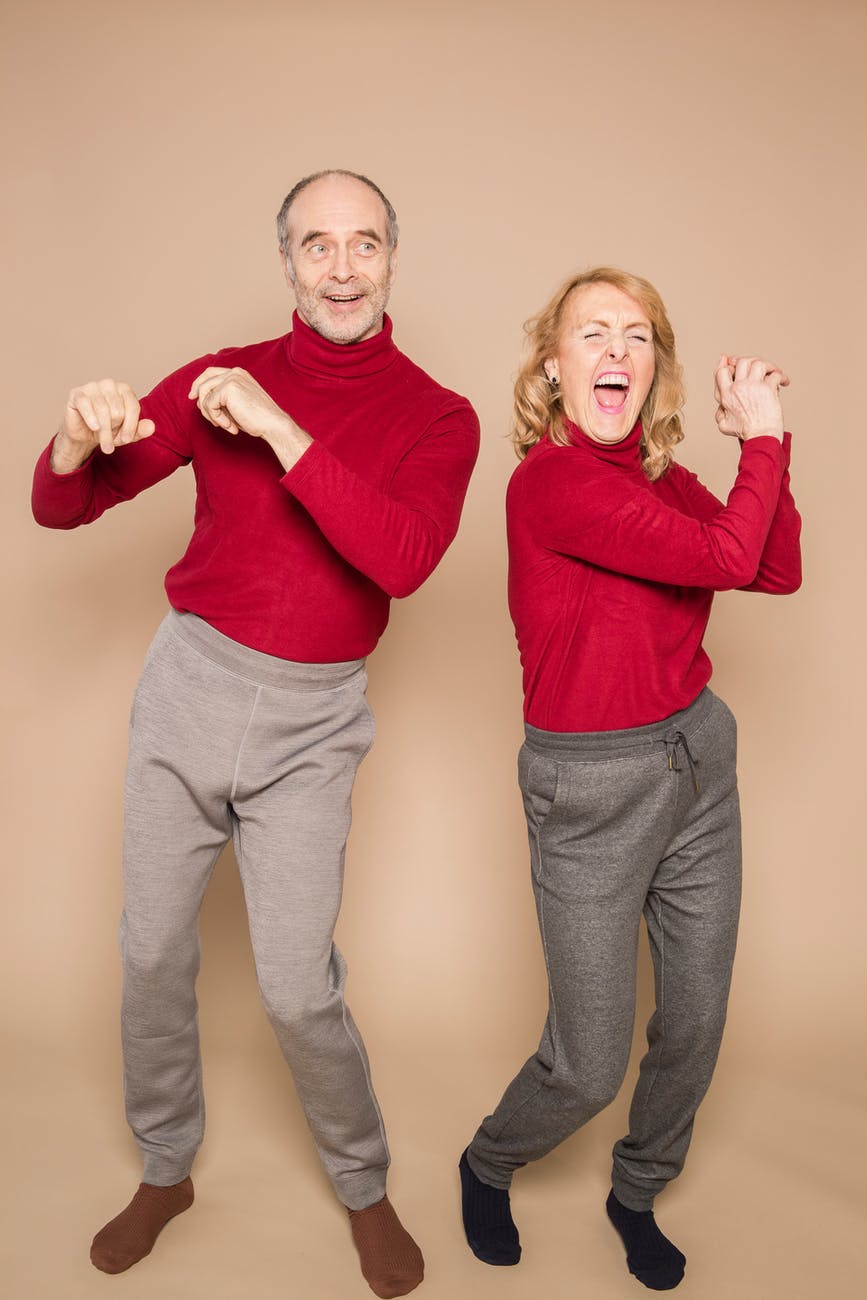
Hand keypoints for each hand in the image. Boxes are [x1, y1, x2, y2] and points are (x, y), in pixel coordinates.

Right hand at [52, 379, 154, 472]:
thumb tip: (152, 427)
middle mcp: (109, 384)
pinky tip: (94, 428)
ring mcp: (92, 387)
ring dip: (104, 431)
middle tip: (109, 437)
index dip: (131, 426)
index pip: (133, 407)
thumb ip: (140, 430)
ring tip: (104, 443)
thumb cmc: (108, 430)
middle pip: (118, 410)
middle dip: (114, 429)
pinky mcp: (77, 394)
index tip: (126, 439)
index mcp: (124, 390)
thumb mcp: (126, 434)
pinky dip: (91, 419)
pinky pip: (86, 405)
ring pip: (102, 410)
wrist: (85, 434)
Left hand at [188, 367, 311, 469]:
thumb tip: (200, 401)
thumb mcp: (237, 405)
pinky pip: (209, 405)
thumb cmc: (258, 419)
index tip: (193, 396)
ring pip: (204, 394)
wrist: (273, 424)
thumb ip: (221, 399)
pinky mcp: (228, 389)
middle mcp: (234, 372)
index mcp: (238, 374)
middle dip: (198, 397)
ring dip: (210, 413)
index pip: (211, 372)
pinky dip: (216, 419)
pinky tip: (230, 426)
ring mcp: (231, 378)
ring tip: (224, 424)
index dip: (199, 383)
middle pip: (204, 379)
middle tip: (203, 413)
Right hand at [714, 355, 787, 441]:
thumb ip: (720, 414)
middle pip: (741, 362)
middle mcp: (739, 388)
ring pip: (758, 363)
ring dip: (766, 365)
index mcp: (726, 395)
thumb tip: (721, 407)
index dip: (724, 363)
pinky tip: (784, 382)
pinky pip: (775, 374)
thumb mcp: (724, 425)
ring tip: (771, 370)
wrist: (761, 437)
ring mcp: (754, 387)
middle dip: (748, 360)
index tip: (728, 359)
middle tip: (754, 364)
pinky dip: (781, 376)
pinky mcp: (769, 389)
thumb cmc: (744, 433)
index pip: (721, 372)